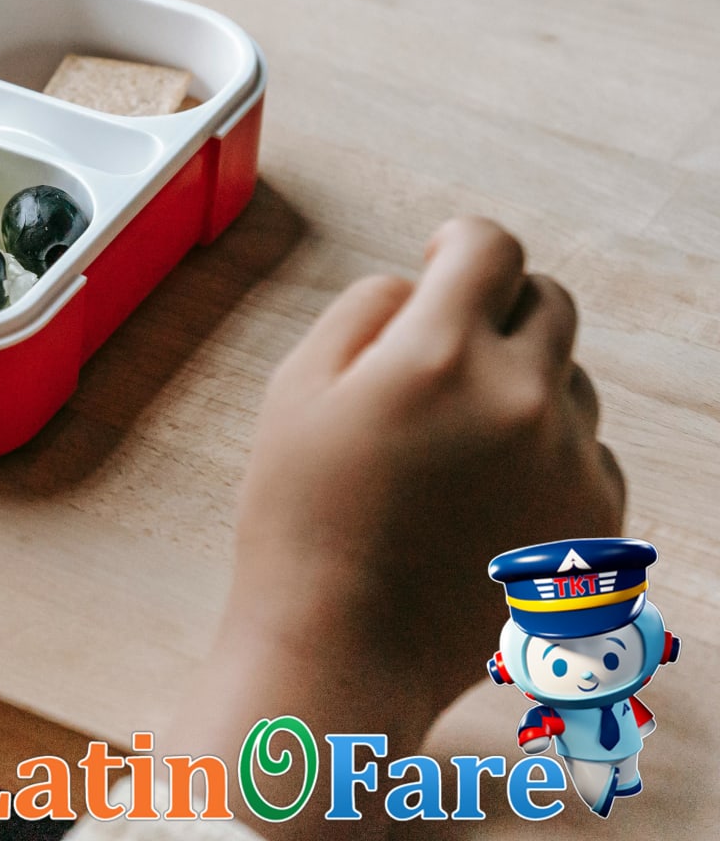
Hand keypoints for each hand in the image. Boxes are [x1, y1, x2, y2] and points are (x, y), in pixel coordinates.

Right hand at [165, 218, 622, 831]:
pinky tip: (480, 496)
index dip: (461, 242)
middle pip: (547, 302)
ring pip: (569, 379)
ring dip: (523, 382)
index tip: (443, 255)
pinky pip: (587, 450)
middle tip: (445, 349)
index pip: (490, 248)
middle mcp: (522, 397)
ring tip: (453, 444)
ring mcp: (568, 461)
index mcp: (440, 354)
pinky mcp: (595, 520)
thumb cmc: (301, 517)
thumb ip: (361, 313)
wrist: (344, 648)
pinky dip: (544, 452)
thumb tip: (418, 286)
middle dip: (498, 306)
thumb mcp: (294, 390)